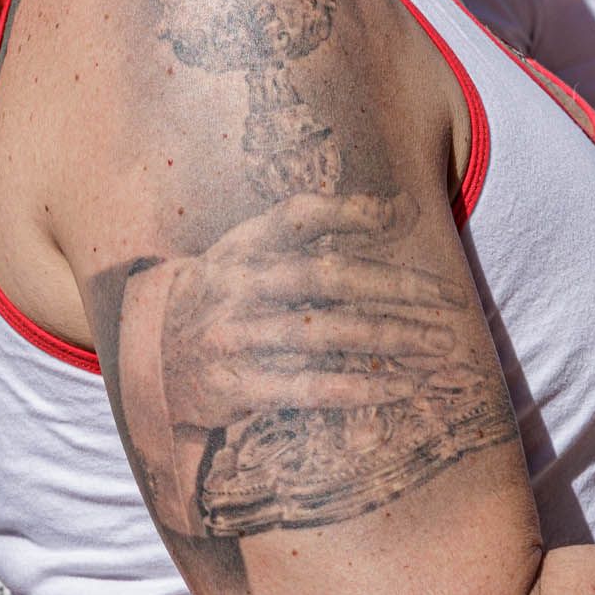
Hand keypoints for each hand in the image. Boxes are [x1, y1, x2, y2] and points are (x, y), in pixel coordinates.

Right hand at [156, 192, 472, 432]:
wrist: (145, 358)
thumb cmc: (217, 298)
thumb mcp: (244, 253)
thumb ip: (310, 231)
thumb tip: (397, 206)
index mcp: (240, 247)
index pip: (297, 216)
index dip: (349, 211)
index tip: (403, 214)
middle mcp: (237, 287)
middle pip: (328, 278)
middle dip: (395, 288)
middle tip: (448, 301)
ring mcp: (234, 338)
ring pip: (326, 334)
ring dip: (391, 339)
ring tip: (438, 345)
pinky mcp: (234, 387)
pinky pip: (309, 388)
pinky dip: (360, 388)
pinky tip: (401, 387)